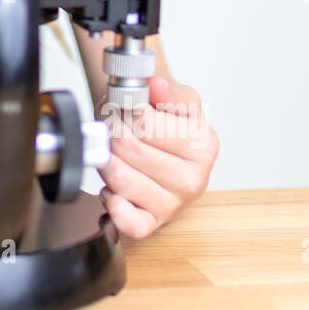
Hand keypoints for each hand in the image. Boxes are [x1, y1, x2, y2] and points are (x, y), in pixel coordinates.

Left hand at [96, 76, 216, 239]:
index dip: (122, 110)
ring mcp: (174, 205)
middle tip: (112, 129)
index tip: (121, 108)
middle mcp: (193, 180)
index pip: (145, 123)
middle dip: (110, 133)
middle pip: (127, 149)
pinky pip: (126, 220)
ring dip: (105, 162)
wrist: (165, 151)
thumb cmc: (168, 127)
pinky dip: (112, 202)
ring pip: (119, 179)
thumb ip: (168, 90)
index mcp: (203, 145)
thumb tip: (155, 85)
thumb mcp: (177, 101)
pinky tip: (114, 187)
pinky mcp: (154, 224)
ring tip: (112, 153)